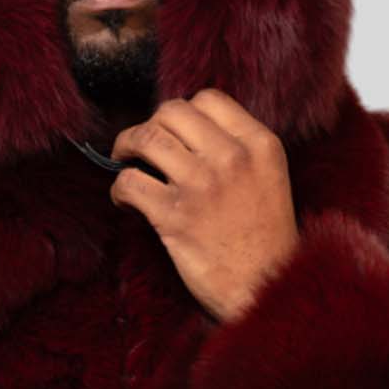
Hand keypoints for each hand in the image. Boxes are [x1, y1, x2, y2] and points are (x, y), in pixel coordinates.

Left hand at [109, 89, 300, 323]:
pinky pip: (129, 183)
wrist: (266, 290)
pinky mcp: (175, 216)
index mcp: (259, 144)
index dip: (183, 112)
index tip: (174, 131)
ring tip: (124, 161)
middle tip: (141, 144)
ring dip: (125, 147)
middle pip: (172, 111)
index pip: (208, 99)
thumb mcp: (269, 179)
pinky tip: (125, 200)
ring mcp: (202, 185)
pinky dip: (119, 189)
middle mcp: (231, 158)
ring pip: (146, 138)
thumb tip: (190, 132)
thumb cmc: (266, 241)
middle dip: (150, 124)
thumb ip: (240, 150)